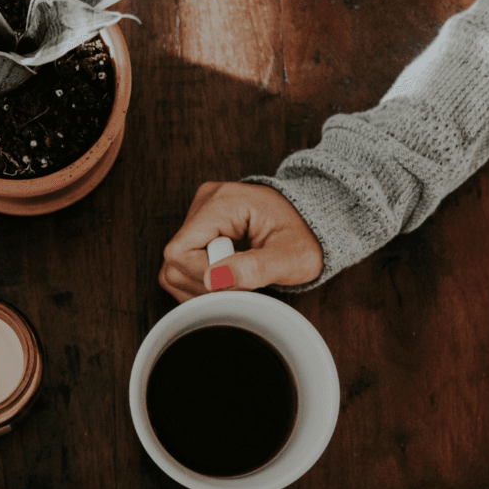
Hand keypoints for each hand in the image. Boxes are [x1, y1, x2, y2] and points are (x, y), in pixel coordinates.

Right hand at [159, 181, 322, 301]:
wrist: (314, 223)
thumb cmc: (306, 237)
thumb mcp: (291, 257)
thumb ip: (255, 268)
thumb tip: (214, 279)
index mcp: (222, 202)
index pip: (181, 252)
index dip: (205, 278)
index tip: (239, 282)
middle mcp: (204, 202)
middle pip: (174, 262)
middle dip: (206, 285)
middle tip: (242, 282)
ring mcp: (199, 213)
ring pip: (174, 267)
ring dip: (204, 286)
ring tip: (237, 278)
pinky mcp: (199, 228)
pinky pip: (182, 265)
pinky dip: (202, 280)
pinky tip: (228, 276)